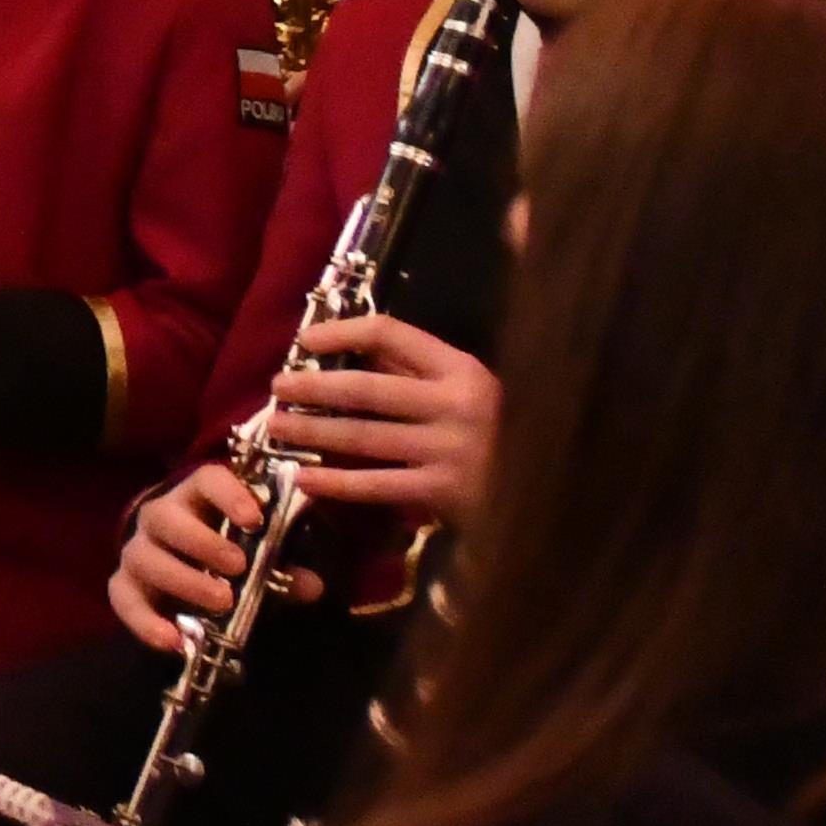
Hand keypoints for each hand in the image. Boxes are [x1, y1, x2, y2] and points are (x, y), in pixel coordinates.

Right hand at [109, 461, 291, 652]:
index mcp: (197, 498)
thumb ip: (284, 569)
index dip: (228, 495)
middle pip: (165, 517)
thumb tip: (312, 585)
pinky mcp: (125, 586)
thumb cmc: (227, 554)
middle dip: (201, 542)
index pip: (206, 480)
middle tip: (238, 567)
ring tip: (222, 603)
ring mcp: (138, 551)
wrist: (182, 571)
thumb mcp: (259, 556)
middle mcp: (160, 517)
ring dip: (183, 580)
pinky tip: (174, 641)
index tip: (254, 519)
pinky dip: (145, 622)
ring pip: (145, 557)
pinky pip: (123, 600)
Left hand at [261, 312, 497, 523]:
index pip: (390, 333)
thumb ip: (414, 367)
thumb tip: (347, 347)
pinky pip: (377, 485)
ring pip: (364, 437)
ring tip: (276, 428)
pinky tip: (305, 478)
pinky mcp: (444, 493)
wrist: (549, 493)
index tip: (305, 342)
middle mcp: (455, 405)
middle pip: (367, 389)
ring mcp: (448, 451)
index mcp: (460, 369)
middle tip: (276, 388)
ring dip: (314, 432)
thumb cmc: (498, 431)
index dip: (342, 332)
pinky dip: (337, 484)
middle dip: (314, 387)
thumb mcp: (465, 387)